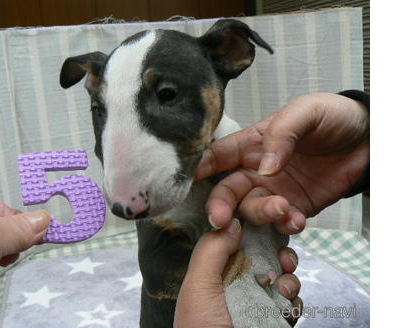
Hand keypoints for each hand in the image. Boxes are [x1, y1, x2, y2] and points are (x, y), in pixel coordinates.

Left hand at [174, 220, 301, 326]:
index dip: (258, 231)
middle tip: (285, 261)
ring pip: (284, 277)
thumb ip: (212, 250)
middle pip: (268, 256)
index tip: (273, 226)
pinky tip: (286, 306)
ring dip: (289, 278)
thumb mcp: (198, 286)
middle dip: (281, 254)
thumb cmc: (201, 327)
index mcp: (218, 270)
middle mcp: (239, 282)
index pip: (241, 241)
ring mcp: (259, 301)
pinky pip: (292, 303)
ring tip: (282, 288)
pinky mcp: (275, 319)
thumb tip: (233, 220)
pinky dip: (294, 301)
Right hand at [196, 93, 369, 232]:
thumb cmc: (331, 117)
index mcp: (251, 144)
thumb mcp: (305, 112)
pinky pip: (281, 224)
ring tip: (282, 208)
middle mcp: (257, 170)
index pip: (216, 157)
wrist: (368, 138)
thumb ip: (283, 135)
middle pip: (226, 191)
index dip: (198, 169)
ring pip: (252, 210)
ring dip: (260, 214)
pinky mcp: (296, 208)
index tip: (183, 184)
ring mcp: (275, 191)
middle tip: (221, 219)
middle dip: (220, 206)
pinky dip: (285, 226)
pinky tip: (296, 219)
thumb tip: (265, 169)